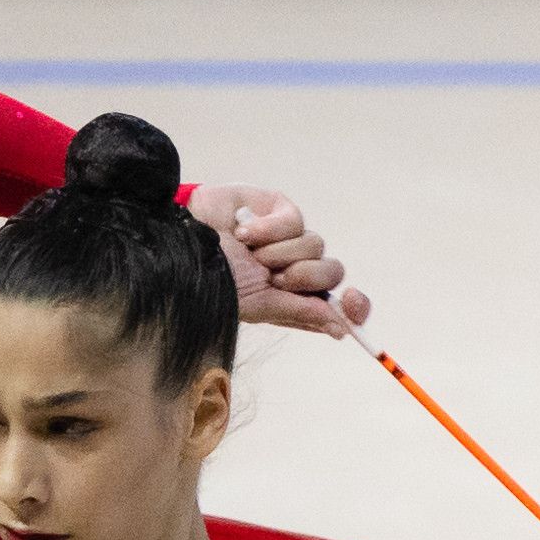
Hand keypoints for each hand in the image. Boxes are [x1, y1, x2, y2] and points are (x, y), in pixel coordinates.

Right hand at [186, 184, 370, 337]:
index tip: (352, 304)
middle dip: (304, 277)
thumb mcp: (259, 306)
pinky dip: (268, 229)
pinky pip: (296, 220)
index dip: (352, 306)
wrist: (186, 244)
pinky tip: (242, 232)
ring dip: (279, 253)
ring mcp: (289, 239)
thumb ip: (300, 313)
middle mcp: (295, 269)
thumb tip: (340, 329)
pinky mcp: (280, 210)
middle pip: (332, 273)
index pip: (337, 304)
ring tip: (249, 254)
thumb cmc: (215, 281)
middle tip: (273, 276)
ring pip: (316, 245)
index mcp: (292, 299)